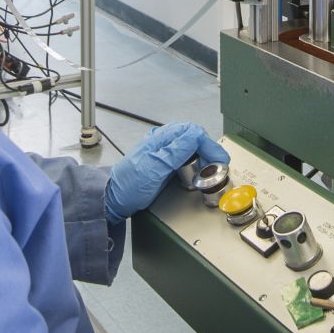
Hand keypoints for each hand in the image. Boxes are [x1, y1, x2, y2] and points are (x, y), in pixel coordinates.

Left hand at [104, 123, 229, 224]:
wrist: (113, 200)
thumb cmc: (128, 185)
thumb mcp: (154, 167)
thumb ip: (175, 150)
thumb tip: (195, 135)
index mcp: (162, 138)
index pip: (194, 133)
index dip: (209, 146)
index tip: (220, 161)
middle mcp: (164, 142)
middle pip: (195, 138)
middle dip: (209, 151)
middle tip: (216, 168)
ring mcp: (165, 153)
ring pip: (192, 147)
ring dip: (204, 157)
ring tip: (207, 172)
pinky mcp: (165, 164)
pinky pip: (186, 158)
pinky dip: (196, 164)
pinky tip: (196, 174)